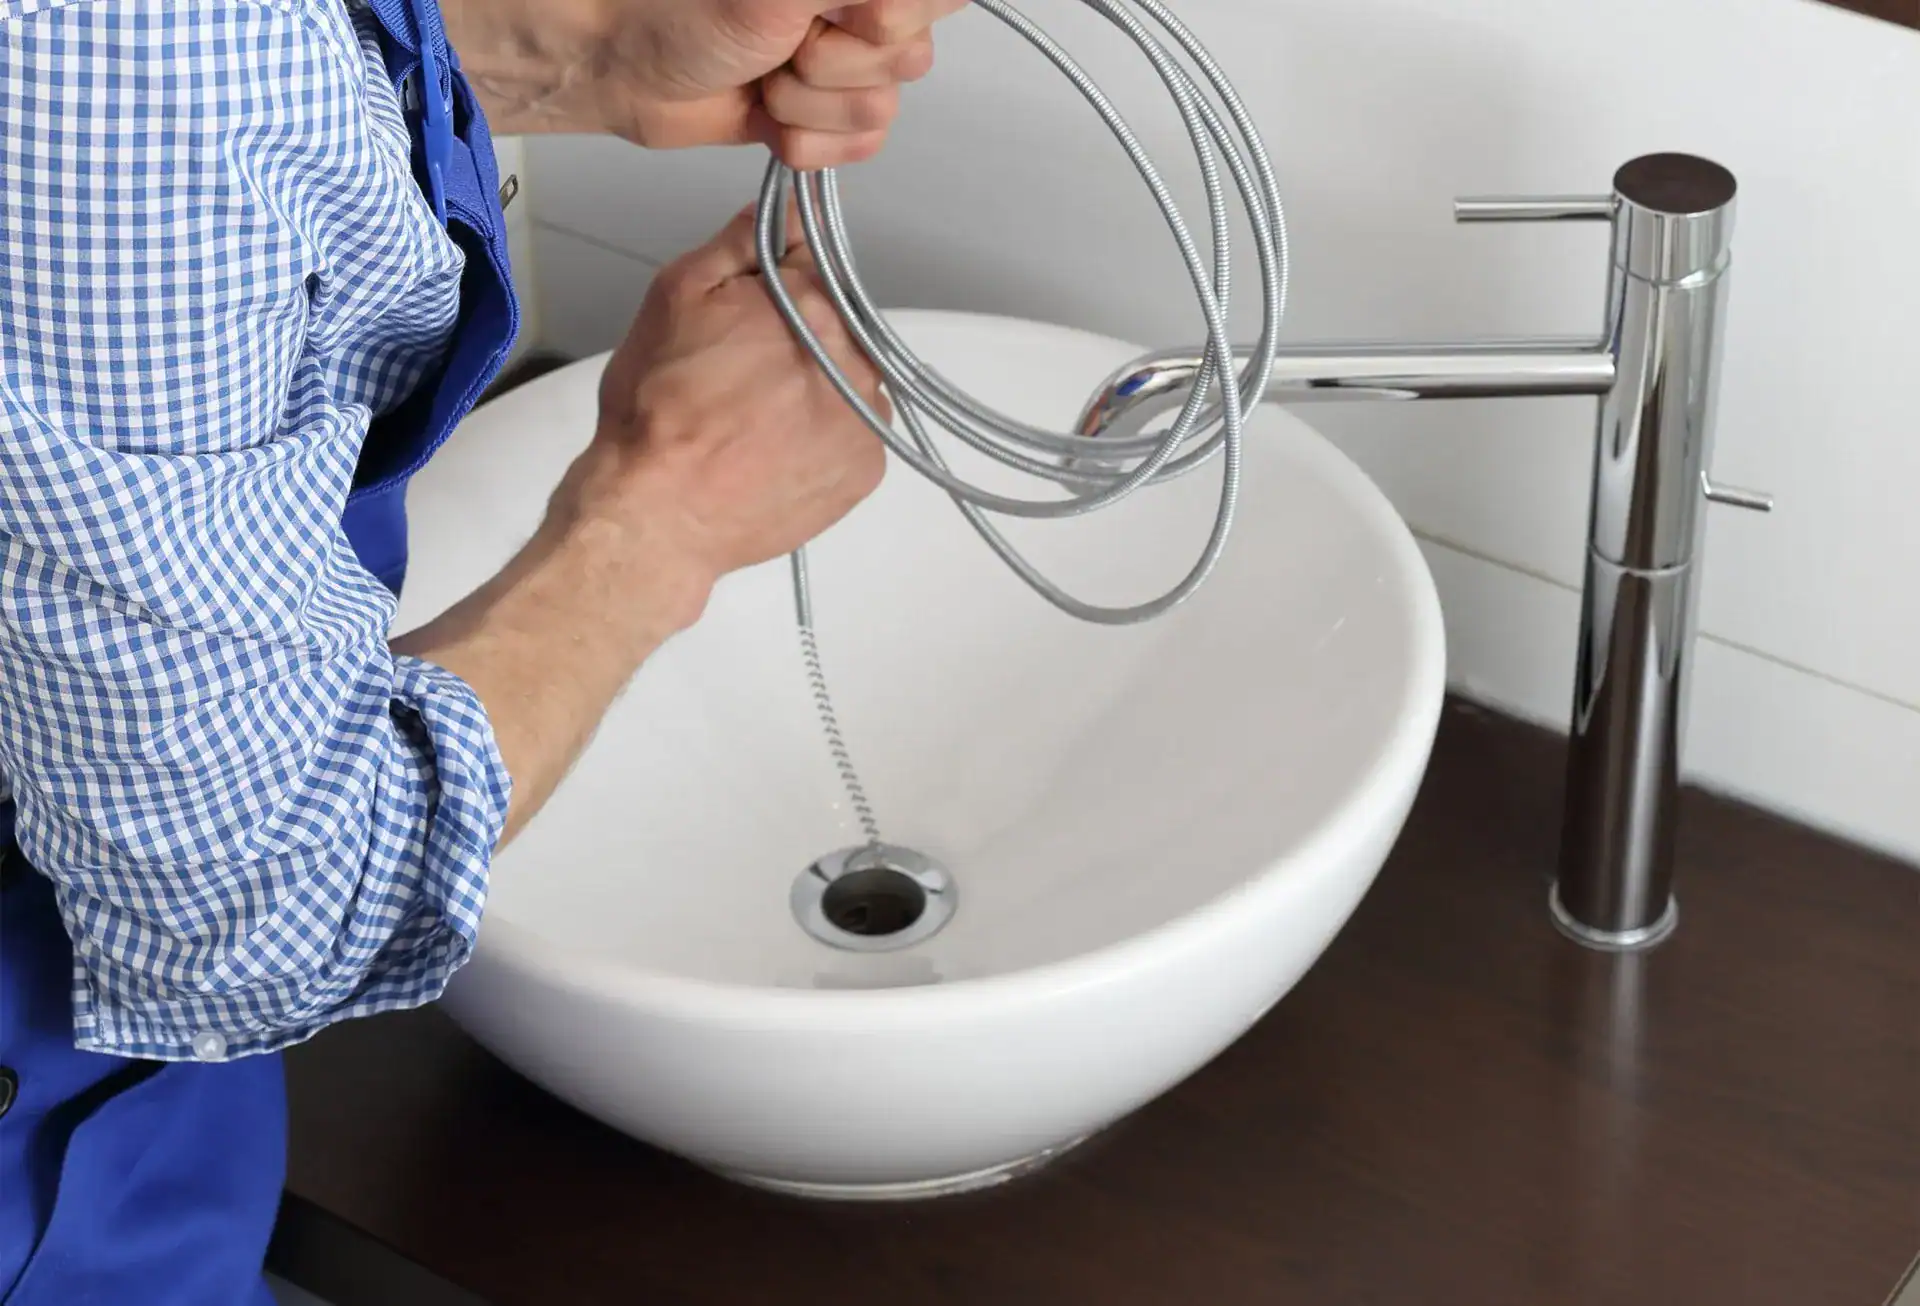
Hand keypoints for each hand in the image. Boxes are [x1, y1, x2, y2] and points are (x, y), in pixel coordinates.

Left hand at [447, 0, 969, 167]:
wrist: (621, 59)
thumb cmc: (679, 7)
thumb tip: (906, 0)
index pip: (939, 2)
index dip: (890, 21)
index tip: (842, 16)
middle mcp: (860, 6)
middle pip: (911, 61)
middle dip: (833, 67)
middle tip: (781, 45)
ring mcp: (843, 61)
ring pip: (880, 112)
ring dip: (807, 105)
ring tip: (761, 76)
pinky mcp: (823, 113)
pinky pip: (855, 151)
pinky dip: (803, 141)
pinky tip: (764, 114)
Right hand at [559, 203, 889, 585]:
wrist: (659, 511)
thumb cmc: (658, 402)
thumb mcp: (677, 293)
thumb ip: (739, 240)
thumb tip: (784, 207)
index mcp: (815, 302)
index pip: (812, 260)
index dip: (771, 279)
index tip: (741, 310)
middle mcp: (857, 356)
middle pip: (835, 322)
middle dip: (795, 334)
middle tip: (739, 373)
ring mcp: (868, 417)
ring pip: (847, 378)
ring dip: (814, 385)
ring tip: (756, 417)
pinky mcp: (866, 470)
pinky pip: (852, 433)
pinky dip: (822, 435)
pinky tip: (775, 449)